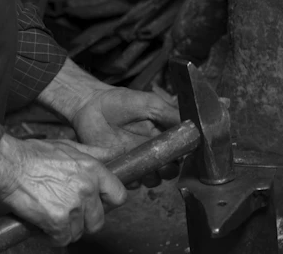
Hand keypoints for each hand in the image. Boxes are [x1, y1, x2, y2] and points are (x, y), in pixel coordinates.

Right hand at [0, 134, 126, 246]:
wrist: (7, 164)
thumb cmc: (32, 154)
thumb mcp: (68, 147)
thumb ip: (91, 154)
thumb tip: (110, 156)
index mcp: (93, 169)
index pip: (119, 195)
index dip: (107, 203)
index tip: (98, 204)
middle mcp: (88, 187)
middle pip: (98, 220)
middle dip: (85, 221)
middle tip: (69, 214)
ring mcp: (74, 205)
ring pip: (79, 231)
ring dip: (66, 229)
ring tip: (51, 216)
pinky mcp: (58, 220)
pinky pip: (62, 239)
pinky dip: (52, 237)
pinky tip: (43, 225)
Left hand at [36, 58, 180, 186]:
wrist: (90, 106)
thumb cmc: (120, 101)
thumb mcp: (150, 103)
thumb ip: (169, 113)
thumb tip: (192, 125)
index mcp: (162, 134)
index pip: (180, 150)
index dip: (183, 155)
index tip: (183, 155)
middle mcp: (151, 150)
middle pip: (169, 168)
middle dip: (170, 170)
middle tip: (165, 166)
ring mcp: (136, 160)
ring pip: (152, 178)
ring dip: (154, 178)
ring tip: (149, 171)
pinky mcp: (121, 167)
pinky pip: (132, 180)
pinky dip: (134, 180)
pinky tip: (131, 172)